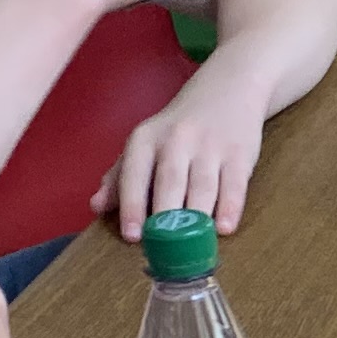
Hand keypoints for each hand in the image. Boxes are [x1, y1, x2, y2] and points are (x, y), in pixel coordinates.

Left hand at [96, 70, 268, 240]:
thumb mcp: (145, 143)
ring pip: (202, 186)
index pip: (135, 174)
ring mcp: (210, 145)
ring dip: (197, 217)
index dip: (132, 206)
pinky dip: (230, 207)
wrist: (228, 89)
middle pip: (169, 182)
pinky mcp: (239, 152)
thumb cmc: (179, 127)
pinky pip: (234, 184)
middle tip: (163, 248)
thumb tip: (96, 206)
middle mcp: (176, 139)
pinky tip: (224, 228)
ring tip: (192, 245)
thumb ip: (120, 177)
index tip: (133, 235)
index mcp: (146, 138)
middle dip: (165, 216)